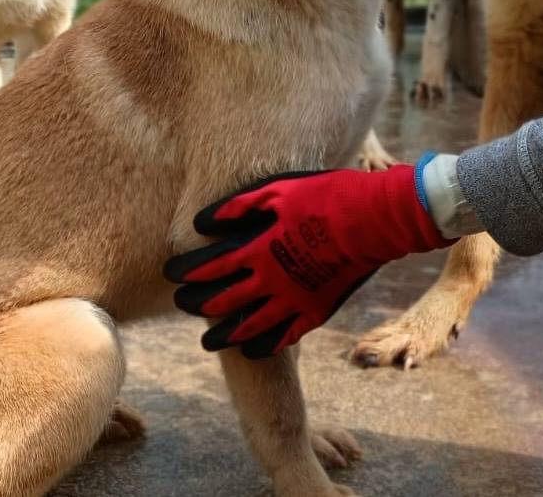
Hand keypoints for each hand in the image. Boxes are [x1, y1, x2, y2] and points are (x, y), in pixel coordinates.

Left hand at [164, 162, 454, 358]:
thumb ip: (237, 207)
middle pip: (223, 301)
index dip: (186, 272)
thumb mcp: (277, 191)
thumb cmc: (325, 196)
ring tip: (207, 343)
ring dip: (224, 335)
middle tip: (180, 305)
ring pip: (249, 328)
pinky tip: (251, 351)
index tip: (169, 274)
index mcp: (258, 248)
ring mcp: (293, 300)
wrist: (374, 220)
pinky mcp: (315, 312)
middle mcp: (270, 280)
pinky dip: (264, 346)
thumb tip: (202, 220)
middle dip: (196, 304)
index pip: (209, 266)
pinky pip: (284, 337)